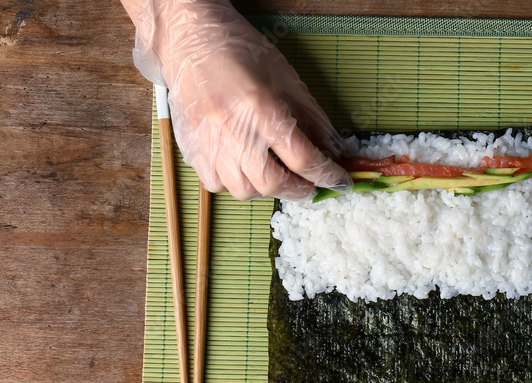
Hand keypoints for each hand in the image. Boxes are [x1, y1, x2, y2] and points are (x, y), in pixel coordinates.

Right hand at [130, 0, 349, 200]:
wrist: (191, 42)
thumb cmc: (240, 54)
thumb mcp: (287, 80)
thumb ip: (312, 118)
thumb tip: (333, 150)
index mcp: (262, 111)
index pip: (303, 159)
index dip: (327, 175)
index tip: (340, 181)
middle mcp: (234, 133)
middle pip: (273, 184)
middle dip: (299, 190)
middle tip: (310, 184)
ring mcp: (210, 145)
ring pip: (244, 191)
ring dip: (268, 188)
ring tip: (277, 173)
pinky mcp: (193, 151)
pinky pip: (218, 185)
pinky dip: (237, 183)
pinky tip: (245, 167)